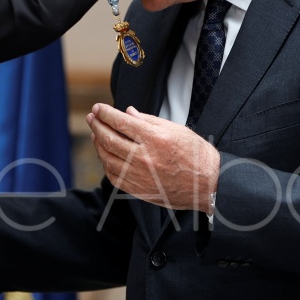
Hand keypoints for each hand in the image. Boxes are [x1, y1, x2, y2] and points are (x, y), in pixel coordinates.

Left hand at [87, 103, 219, 211]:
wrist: (208, 185)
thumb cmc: (195, 154)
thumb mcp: (176, 129)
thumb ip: (148, 121)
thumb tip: (127, 112)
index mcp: (155, 139)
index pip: (121, 122)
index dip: (106, 114)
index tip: (98, 108)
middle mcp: (144, 158)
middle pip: (110, 139)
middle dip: (97, 126)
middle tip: (91, 118)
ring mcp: (140, 176)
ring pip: (108, 158)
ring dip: (98, 145)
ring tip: (95, 135)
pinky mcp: (139, 190)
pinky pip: (114, 176)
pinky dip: (106, 164)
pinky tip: (105, 155)